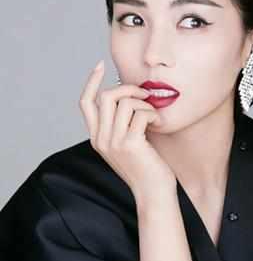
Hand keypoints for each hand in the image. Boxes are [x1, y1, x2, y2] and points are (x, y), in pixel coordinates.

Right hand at [79, 61, 176, 201]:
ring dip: (145, 103)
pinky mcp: (130, 144)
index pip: (85, 102)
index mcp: (97, 138)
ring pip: (125, 102)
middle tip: (145, 94)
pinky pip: (141, 113)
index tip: (100, 66)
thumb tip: (130, 94)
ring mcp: (114, 142)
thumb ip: (122, 123)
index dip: (91, 81)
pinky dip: (153, 113)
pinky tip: (158, 124)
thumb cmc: (146, 168)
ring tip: (154, 116)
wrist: (154, 194)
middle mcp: (101, 139)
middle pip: (106, 96)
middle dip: (128, 88)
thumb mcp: (128, 144)